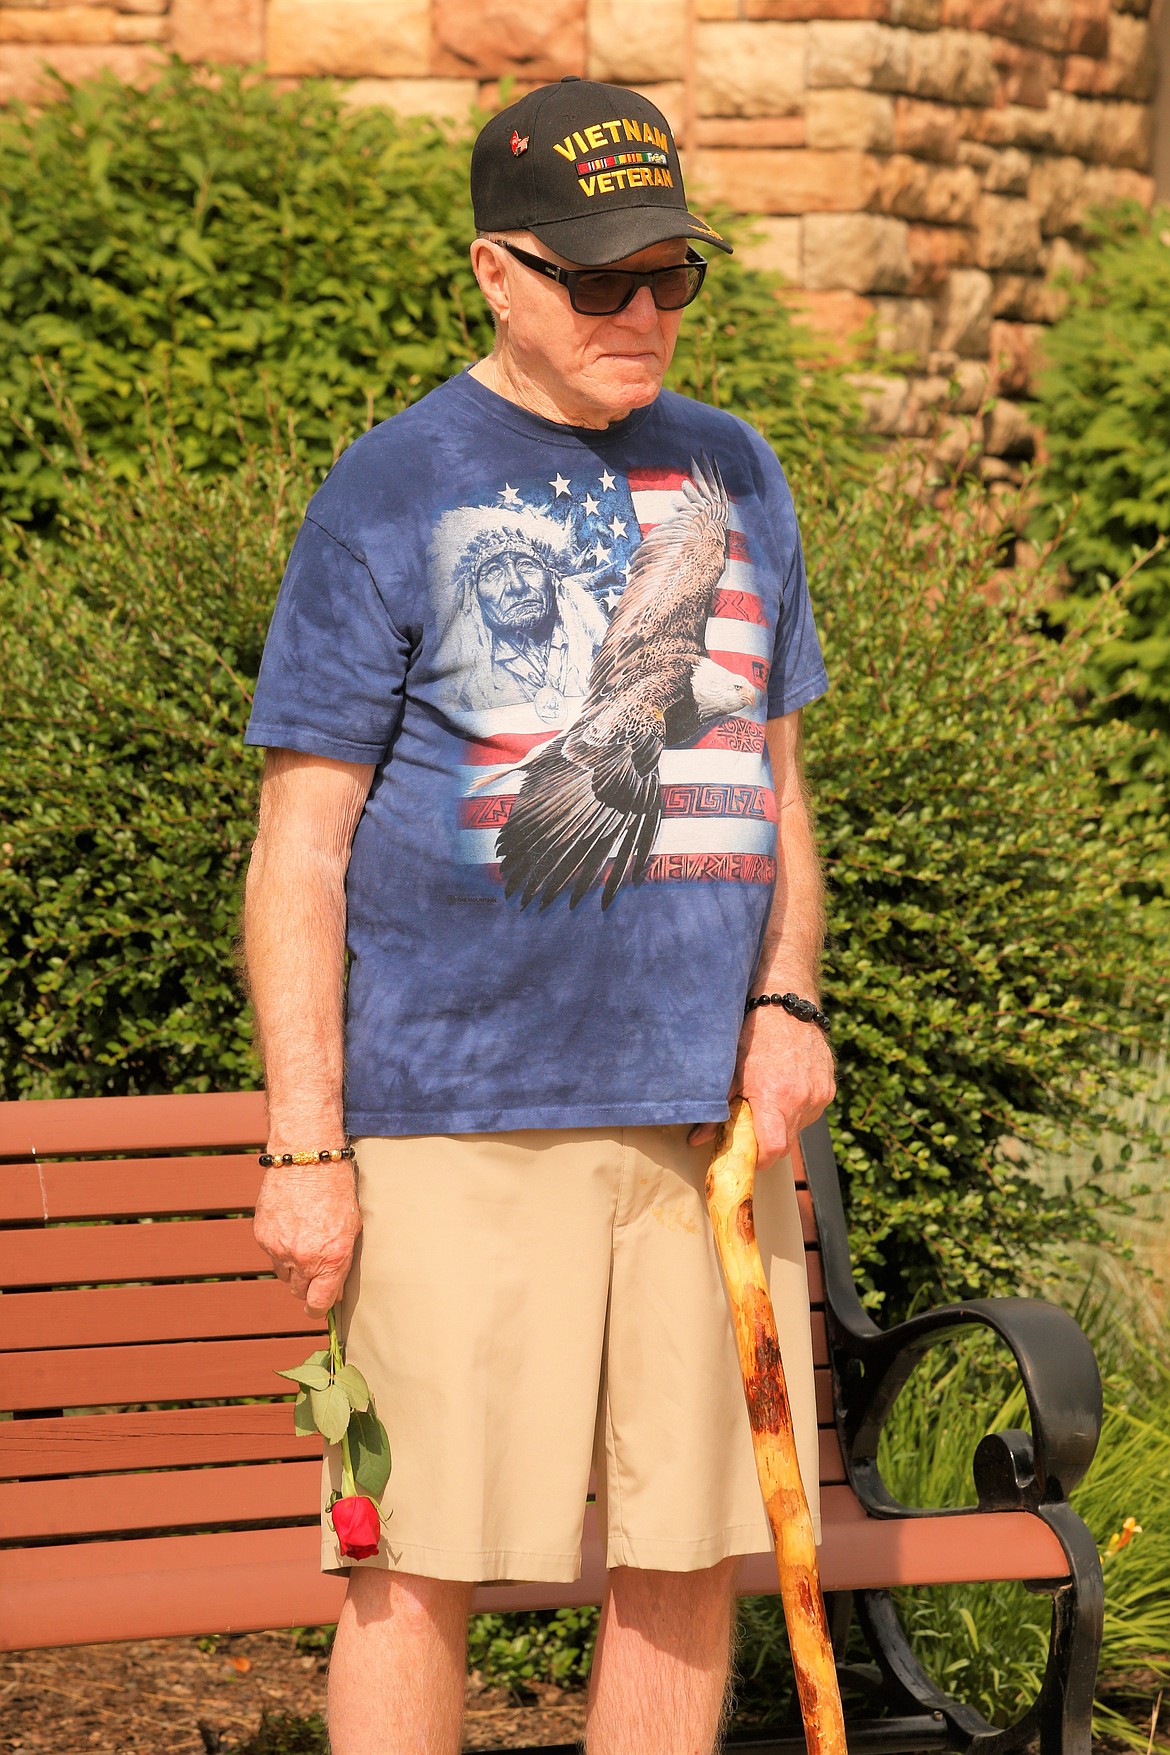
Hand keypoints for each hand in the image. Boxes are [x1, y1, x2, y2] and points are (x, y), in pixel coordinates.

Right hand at [253, 1162, 362, 1315]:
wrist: (308, 1158)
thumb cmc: (337, 1189)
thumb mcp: (352, 1227)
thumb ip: (343, 1262)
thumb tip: (336, 1291)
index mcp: (331, 1258)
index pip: (319, 1304)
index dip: (319, 1308)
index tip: (320, 1306)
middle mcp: (304, 1258)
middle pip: (299, 1292)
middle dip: (308, 1285)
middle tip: (316, 1266)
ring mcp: (280, 1248)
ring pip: (284, 1274)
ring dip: (293, 1267)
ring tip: (304, 1240)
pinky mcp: (262, 1236)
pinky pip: (271, 1254)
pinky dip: (279, 1247)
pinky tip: (291, 1226)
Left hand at [689, 1010, 835, 1167]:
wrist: (787, 1006)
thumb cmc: (756, 1034)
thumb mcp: (731, 1072)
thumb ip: (716, 1110)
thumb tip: (697, 1139)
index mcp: (775, 1097)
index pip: (773, 1149)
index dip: (760, 1159)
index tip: (749, 1157)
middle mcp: (802, 1099)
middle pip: (786, 1144)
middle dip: (768, 1144)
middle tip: (752, 1129)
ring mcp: (819, 1094)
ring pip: (799, 1128)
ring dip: (783, 1124)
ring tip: (769, 1099)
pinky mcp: (829, 1088)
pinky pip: (811, 1112)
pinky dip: (797, 1109)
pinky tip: (785, 1088)